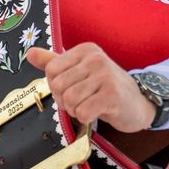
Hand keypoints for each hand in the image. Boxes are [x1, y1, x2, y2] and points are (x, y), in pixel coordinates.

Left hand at [26, 44, 154, 131]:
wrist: (139, 103)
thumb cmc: (104, 87)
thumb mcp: (79, 70)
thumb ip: (53, 62)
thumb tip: (30, 53)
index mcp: (85, 50)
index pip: (51, 70)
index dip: (55, 86)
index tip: (70, 89)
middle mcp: (95, 59)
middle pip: (58, 85)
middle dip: (64, 101)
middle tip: (80, 101)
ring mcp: (106, 76)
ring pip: (69, 99)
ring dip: (75, 110)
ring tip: (88, 106)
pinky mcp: (112, 95)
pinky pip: (83, 111)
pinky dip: (85, 118)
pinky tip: (96, 113)